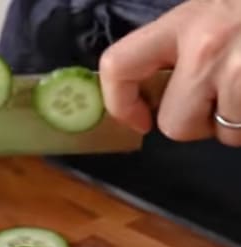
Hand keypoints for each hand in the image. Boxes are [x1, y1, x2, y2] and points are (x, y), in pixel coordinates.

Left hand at [99, 0, 240, 145]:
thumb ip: (179, 43)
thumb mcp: (213, 9)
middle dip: (195, 122)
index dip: (120, 104)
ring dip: (234, 122)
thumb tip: (158, 88)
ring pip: (222, 133)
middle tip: (218, 99)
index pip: (118, 66)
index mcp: (184, 22)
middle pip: (174, 124)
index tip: (138, 120)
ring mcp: (240, 73)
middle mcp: (206, 49)